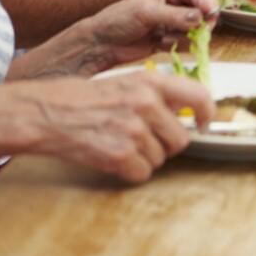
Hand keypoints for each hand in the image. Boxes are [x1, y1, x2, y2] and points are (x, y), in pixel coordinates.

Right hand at [22, 71, 213, 182]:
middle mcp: (147, 103)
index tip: (204, 124)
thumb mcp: (127, 82)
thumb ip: (159, 94)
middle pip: (181, 139)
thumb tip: (189, 111)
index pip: (199, 95)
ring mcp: (134, 130)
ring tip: (120, 143)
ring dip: (145, 158)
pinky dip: (130, 172)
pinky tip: (113, 157)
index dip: (207, 114)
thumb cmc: (86, 98)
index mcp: (151, 81)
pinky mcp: (119, 155)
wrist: (47, 113)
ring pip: (161, 159)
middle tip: (144, 139)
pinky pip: (142, 174)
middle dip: (166, 144)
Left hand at [83, 0, 218, 72]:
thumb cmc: (119, 20)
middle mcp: (177, 1)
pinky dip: (178, 45)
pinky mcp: (175, 36)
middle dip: (198, 23)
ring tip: (163, 38)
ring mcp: (177, 19)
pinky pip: (189, 42)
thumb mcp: (147, 13)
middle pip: (204, 10)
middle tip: (191, 31)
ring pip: (199, 28)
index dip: (206, 3)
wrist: (104, 43)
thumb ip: (175, 15)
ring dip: (184, 36)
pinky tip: (160, 44)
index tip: (211, 15)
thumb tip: (200, 18)